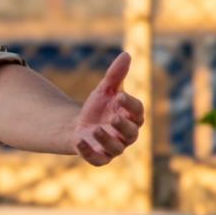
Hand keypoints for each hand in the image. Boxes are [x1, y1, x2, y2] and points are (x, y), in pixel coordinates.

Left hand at [69, 52, 144, 166]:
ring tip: (96, 129)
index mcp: (132, 117)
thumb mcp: (105, 89)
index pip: (138, 112)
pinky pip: (98, 159)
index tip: (120, 96)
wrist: (78, 125)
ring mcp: (113, 147)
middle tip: (112, 117)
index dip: (131, 105)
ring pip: (116, 148)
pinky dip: (89, 152)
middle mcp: (126, 134)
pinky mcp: (99, 157)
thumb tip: (126, 54)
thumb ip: (116, 75)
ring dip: (107, 139)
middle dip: (123, 126)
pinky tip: (79, 141)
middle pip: (131, 133)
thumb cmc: (98, 107)